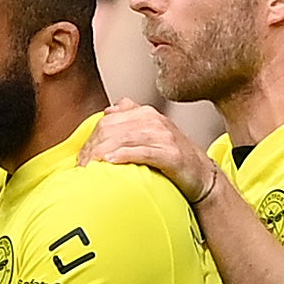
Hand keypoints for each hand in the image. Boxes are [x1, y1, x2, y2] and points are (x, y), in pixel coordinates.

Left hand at [77, 98, 217, 203]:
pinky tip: (110, 162)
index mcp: (146, 113)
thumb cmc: (172, 155)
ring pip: (123, 139)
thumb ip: (131, 117)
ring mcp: (164, 136)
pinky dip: (124, 156)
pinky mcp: (171, 154)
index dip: (91, 139)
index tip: (81, 157)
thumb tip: (109, 109)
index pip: (108, 121)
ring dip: (102, 153)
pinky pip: (142, 152)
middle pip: (112, 129)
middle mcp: (154, 120)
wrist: (202, 174)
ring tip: (90, 167)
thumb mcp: (152, 131)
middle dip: (93, 147)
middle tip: (82, 165)